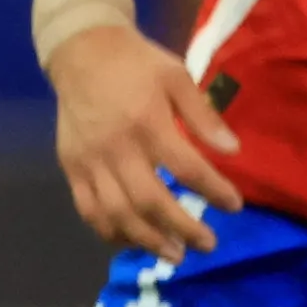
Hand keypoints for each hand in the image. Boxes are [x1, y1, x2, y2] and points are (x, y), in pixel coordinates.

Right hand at [47, 24, 236, 258]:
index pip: (186, 167)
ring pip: (117, 213)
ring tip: (174, 254)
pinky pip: (88, 209)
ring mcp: (90, 161)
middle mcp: (116, 148)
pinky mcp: (72, 167)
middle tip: (208, 244)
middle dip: (182, 228)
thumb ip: (203, 115)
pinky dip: (110, 231)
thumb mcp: (177, 77)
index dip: (214, 191)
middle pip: (150, 200)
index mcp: (147, 122)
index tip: (234, 206)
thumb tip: (232, 151)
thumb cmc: (136, 64)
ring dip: (147, 240)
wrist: (80, 52)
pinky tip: (131, 241)